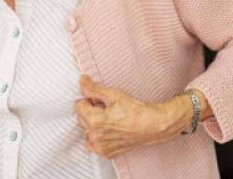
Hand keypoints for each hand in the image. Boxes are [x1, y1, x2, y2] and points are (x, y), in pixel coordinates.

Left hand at [75, 75, 192, 158]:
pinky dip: (97, 138)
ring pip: (87, 131)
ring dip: (92, 124)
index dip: (89, 100)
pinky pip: (93, 145)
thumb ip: (93, 88)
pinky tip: (108, 131)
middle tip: (106, 109)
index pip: (79, 106)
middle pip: (82, 119)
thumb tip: (81, 79)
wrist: (153, 125)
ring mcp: (102, 147)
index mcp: (95, 120)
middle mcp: (96, 136)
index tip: (100, 101)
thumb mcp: (113, 94)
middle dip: (90, 111)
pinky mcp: (108, 153)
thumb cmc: (135, 109)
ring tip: (108, 119)